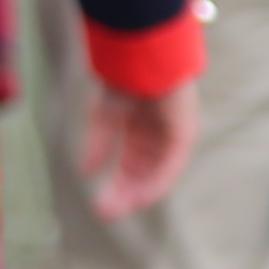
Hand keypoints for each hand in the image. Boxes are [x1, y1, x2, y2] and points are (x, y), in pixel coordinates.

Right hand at [81, 78, 196, 219]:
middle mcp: (160, 134)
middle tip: (106, 212)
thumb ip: (98, 143)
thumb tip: (87, 171)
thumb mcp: (105, 115)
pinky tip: (140, 196)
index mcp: (142, 127)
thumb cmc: (124, 77)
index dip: (119, 182)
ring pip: (157, 172)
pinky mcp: (182, 132)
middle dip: (125, 192)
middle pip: (145, 172)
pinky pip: (170, 165)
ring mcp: (173, 134)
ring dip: (138, 192)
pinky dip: (156, 182)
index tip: (102, 203)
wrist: (140, 56)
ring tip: (119, 209)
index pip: (134, 163)